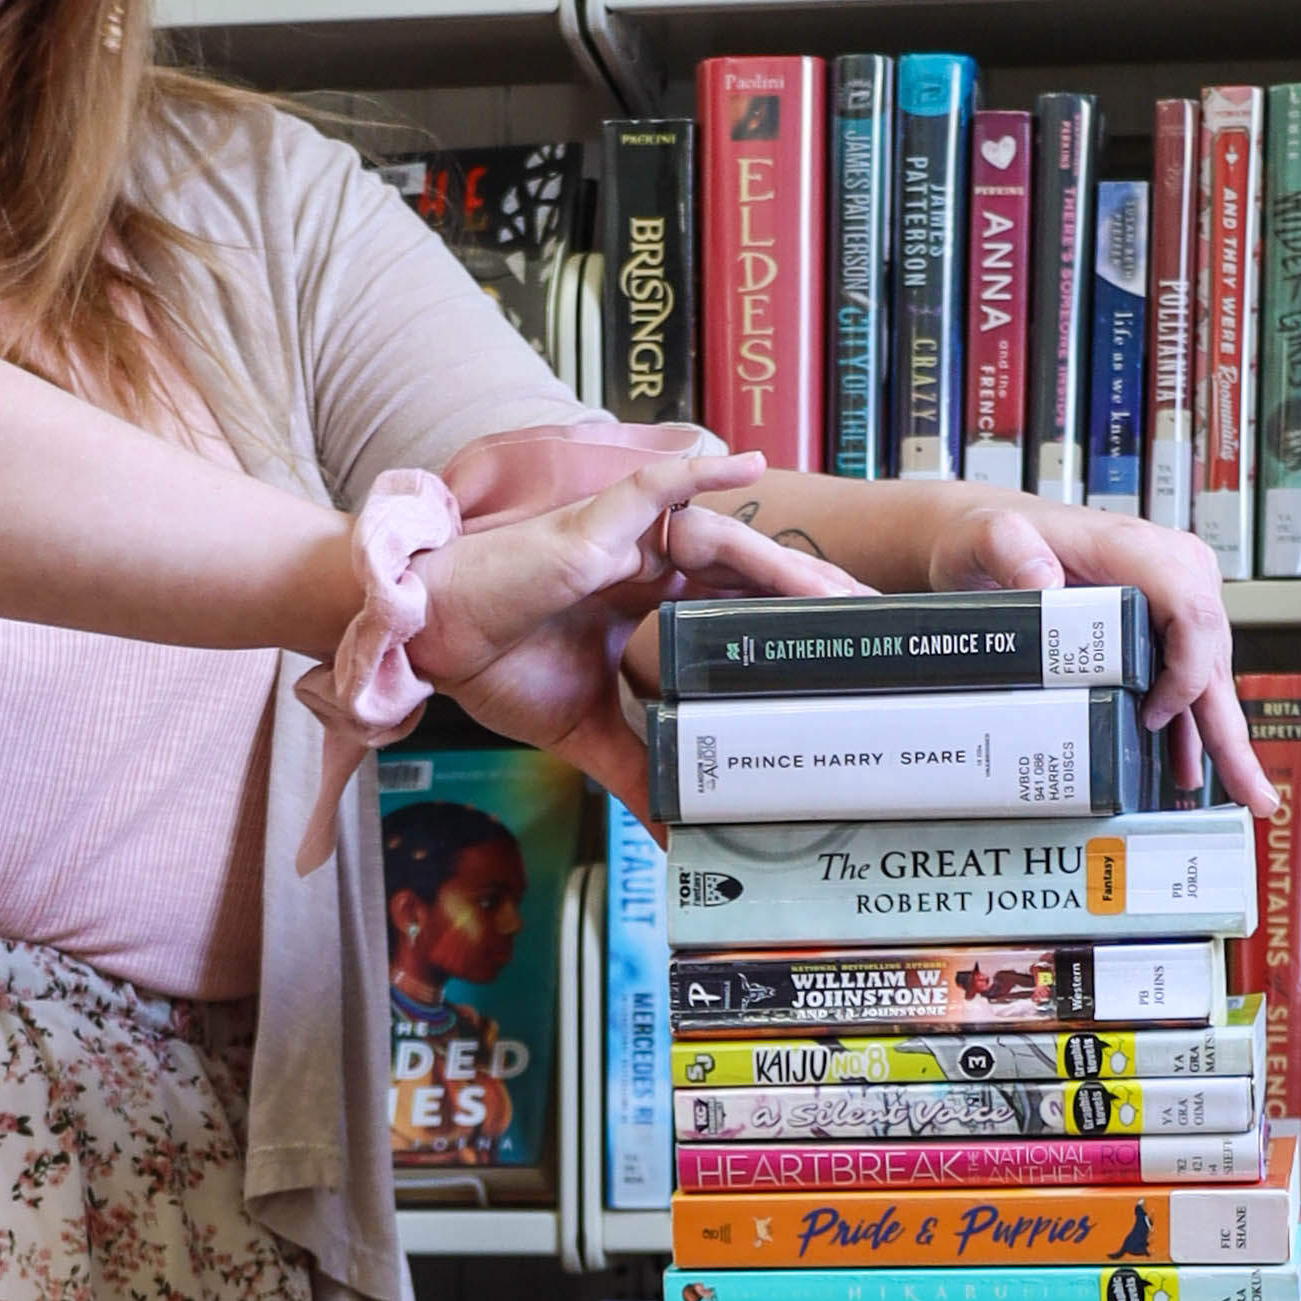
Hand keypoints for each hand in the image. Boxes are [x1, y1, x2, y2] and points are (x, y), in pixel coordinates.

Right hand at [406, 437, 847, 811]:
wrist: (433, 642)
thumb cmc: (495, 664)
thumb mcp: (585, 733)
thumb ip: (639, 772)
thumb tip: (676, 835)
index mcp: (645, 606)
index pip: (732, 613)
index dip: (783, 630)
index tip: (836, 661)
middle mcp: (645, 568)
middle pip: (745, 575)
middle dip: (805, 599)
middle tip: (867, 628)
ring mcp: (623, 542)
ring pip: (720, 538)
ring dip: (779, 560)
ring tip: (834, 589)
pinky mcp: (594, 526)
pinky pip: (656, 486)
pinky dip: (701, 473)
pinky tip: (747, 465)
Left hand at [922, 493, 1275, 815]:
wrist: (986, 537)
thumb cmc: (992, 533)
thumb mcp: (987, 536)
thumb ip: (1010, 549)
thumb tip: (1040, 579)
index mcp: (1137, 551)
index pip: (1192, 612)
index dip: (1187, 671)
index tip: (1155, 716)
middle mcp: (1167, 573)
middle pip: (1213, 654)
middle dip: (1231, 727)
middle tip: (1249, 790)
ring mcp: (1166, 602)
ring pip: (1208, 676)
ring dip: (1222, 737)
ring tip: (1244, 795)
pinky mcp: (1156, 627)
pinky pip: (1184, 680)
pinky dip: (1191, 726)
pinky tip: (1191, 768)